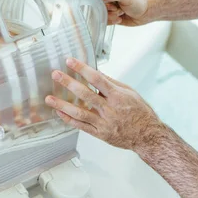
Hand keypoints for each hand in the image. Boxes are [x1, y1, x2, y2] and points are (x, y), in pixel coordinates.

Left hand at [45, 57, 163, 151]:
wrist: (148, 136)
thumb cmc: (140, 112)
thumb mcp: (130, 93)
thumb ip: (111, 83)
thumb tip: (95, 72)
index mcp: (117, 96)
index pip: (96, 79)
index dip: (82, 69)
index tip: (70, 61)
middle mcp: (109, 109)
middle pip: (85, 94)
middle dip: (68, 83)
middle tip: (55, 75)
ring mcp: (104, 123)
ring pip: (79, 113)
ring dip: (62, 104)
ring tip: (49, 98)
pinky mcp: (100, 134)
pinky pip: (81, 126)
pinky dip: (68, 119)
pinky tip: (59, 112)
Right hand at [99, 0, 156, 26]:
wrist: (148, 12)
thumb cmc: (140, 0)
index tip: (106, 2)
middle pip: (95, 4)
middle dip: (107, 9)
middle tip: (117, 8)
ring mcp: (107, 5)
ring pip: (99, 13)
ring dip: (111, 16)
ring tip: (121, 12)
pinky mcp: (109, 14)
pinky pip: (103, 19)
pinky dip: (111, 20)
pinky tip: (120, 18)